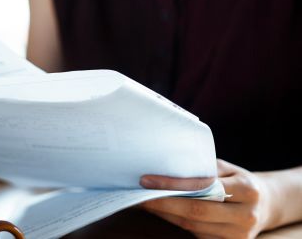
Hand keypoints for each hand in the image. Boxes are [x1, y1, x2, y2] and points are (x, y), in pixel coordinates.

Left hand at [140, 159, 273, 238]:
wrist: (264, 205)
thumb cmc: (237, 181)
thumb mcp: (226, 168)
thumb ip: (202, 169)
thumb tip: (164, 168)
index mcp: (247, 190)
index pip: (204, 187)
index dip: (173, 186)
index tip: (146, 180)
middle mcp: (245, 215)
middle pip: (196, 212)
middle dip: (162, 203)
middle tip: (136, 194)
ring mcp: (238, 235)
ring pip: (192, 226)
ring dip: (165, 214)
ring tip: (143, 202)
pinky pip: (195, 234)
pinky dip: (175, 222)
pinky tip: (160, 212)